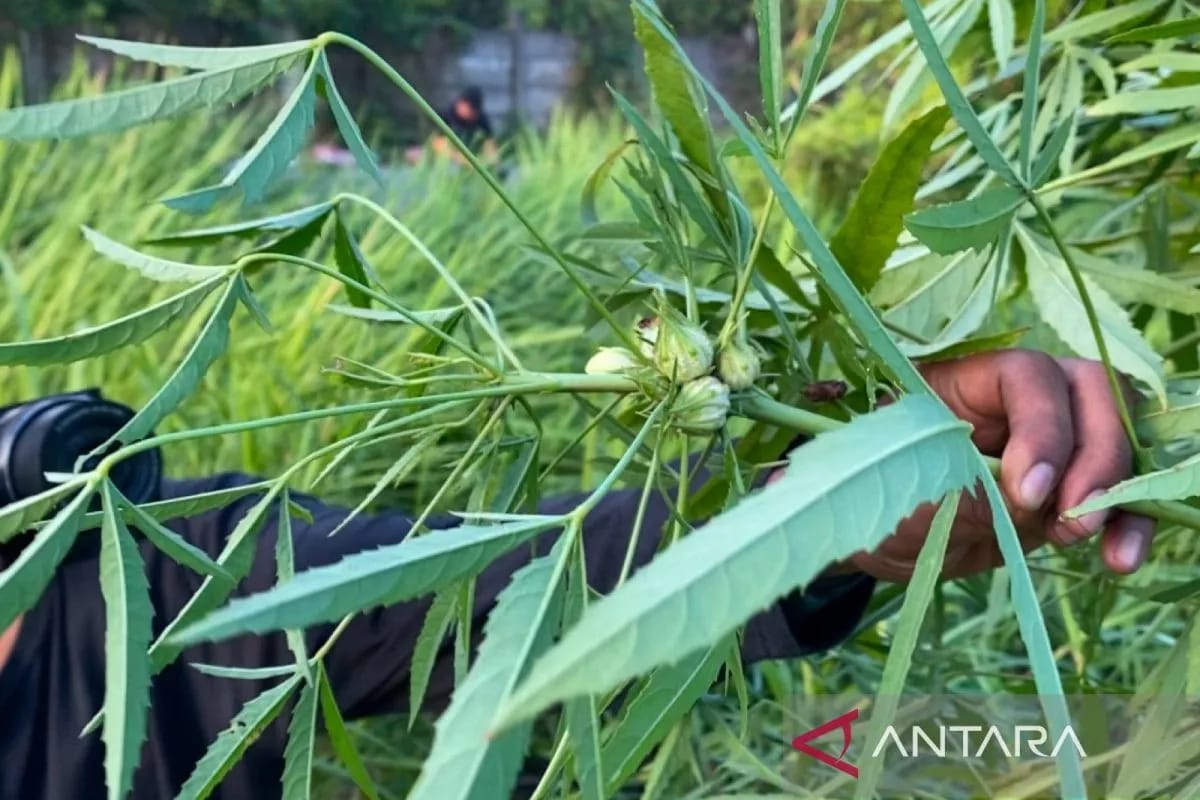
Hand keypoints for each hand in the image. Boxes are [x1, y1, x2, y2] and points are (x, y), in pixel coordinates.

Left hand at [828, 350, 1151, 581]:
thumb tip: (1041, 499)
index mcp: (962, 379)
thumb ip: (973, 491)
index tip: (1029, 490)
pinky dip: (1127, 521)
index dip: (1042, 426)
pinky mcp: (1067, 484)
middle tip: (1075, 515)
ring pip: (1115, 437)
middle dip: (1095, 454)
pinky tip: (1120, 558)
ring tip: (1096, 541)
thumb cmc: (876, 500)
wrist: (880, 541)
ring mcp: (1048, 438)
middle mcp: (1014, 398)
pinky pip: (1116, 491)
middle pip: (1089, 393)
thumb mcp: (910, 497)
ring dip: (1120, 491)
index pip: (1025, 375)